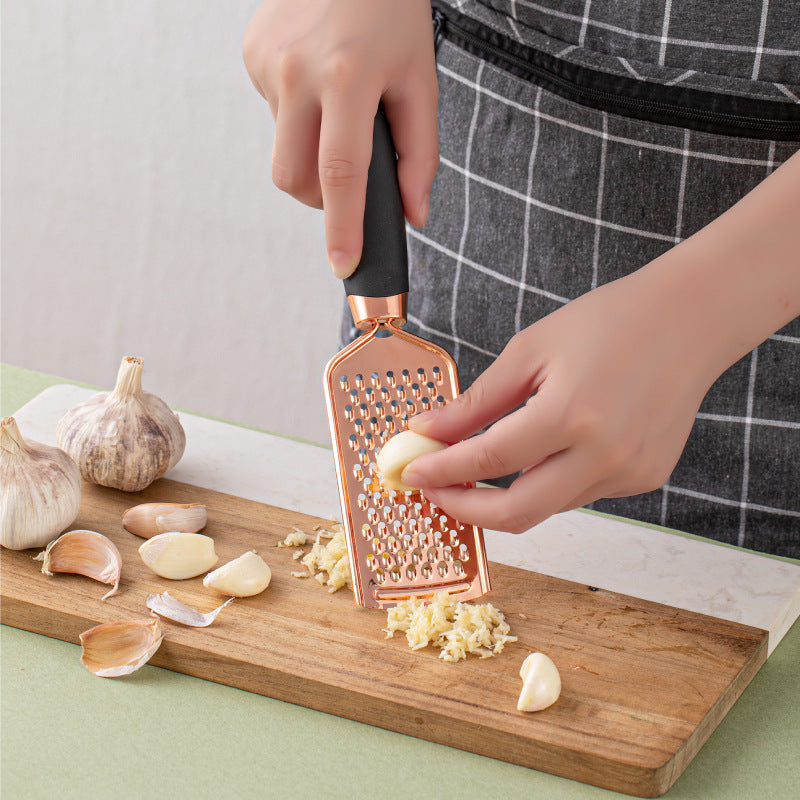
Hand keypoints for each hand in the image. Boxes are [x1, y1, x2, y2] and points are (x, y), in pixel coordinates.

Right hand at [242, 0, 438, 277]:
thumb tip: (413, 214)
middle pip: (294, 177)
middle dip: (319, 199)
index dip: (342, 225)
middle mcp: (297, 70)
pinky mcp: (250, 54)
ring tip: (337, 103)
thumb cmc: (393, 12)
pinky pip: (274, 114)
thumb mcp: (420, 79)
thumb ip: (420, 155)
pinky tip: (317, 78)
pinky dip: (298, 115)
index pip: (340, 172)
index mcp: (348, 76)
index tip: (343, 264)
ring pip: (283, 149)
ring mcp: (267, 62)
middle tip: (347, 178)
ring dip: (310, 149)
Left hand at [402, 271, 711, 532]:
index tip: (410, 473)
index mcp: (572, 414)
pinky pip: (579, 494)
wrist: (688, 321)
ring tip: (476, 467)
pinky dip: (546, 482)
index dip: (441, 471)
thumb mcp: (530, 351)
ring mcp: (629, 472)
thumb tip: (429, 432)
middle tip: (434, 492)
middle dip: (465, 510)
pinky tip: (542, 452)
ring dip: (505, 495)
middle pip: (517, 513)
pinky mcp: (644, 478)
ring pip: (547, 506)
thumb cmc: (609, 322)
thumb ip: (477, 402)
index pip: (488, 460)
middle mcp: (605, 454)